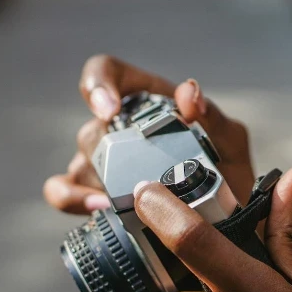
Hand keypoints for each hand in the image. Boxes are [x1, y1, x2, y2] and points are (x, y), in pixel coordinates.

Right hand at [44, 54, 254, 213]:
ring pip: (80, 161)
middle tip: (141, 172)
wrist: (224, 218)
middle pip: (94, 128)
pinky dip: (73, 198)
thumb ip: (213, 115)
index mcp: (145, 102)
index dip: (99, 83)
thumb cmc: (225, 170)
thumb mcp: (229, 141)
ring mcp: (100, 161)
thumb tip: (188, 93)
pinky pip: (61, 191)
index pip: (106, 72)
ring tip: (126, 198)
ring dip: (101, 180)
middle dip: (114, 151)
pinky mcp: (90, 192)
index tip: (108, 109)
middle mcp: (116, 128)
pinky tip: (100, 207)